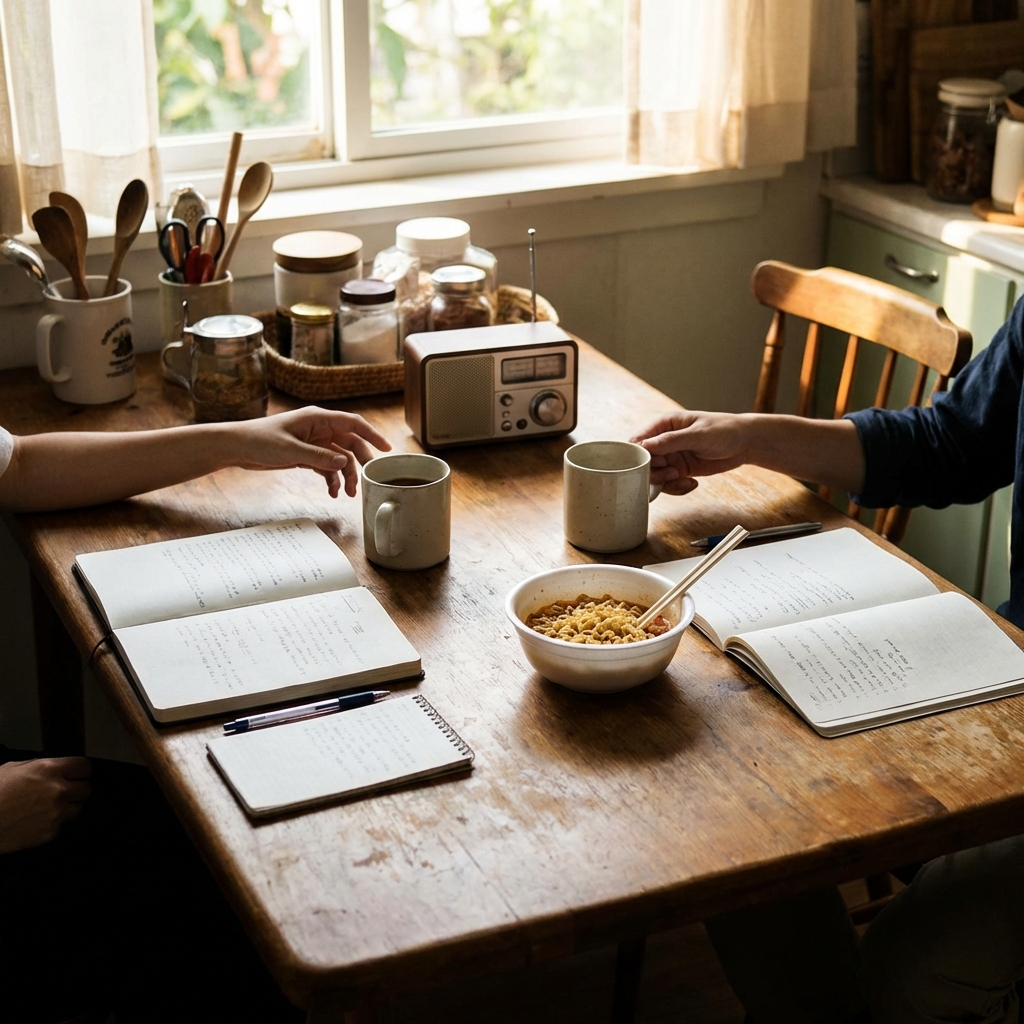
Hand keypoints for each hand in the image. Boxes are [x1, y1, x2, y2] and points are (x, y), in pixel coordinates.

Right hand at [0, 757, 91, 853]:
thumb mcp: (14, 768)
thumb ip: (41, 767)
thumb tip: (56, 769)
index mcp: (49, 769)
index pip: (84, 766)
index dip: (80, 771)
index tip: (76, 775)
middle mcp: (58, 790)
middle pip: (86, 789)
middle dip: (76, 790)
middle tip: (62, 792)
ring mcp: (56, 813)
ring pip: (78, 809)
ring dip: (68, 808)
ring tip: (48, 808)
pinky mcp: (51, 832)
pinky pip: (62, 826)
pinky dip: (54, 824)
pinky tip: (37, 821)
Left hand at [230, 408, 391, 497]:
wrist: (236, 447)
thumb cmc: (259, 440)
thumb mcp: (290, 450)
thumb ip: (319, 457)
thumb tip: (345, 463)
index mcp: (318, 418)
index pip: (353, 424)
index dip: (372, 435)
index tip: (387, 449)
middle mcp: (319, 428)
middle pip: (350, 443)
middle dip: (360, 463)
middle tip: (367, 480)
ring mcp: (314, 442)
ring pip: (340, 458)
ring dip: (346, 475)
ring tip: (347, 494)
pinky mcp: (306, 455)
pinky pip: (327, 467)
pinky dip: (332, 479)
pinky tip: (332, 492)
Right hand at [631, 411, 751, 494]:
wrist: (745, 443)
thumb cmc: (724, 430)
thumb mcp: (697, 435)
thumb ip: (671, 441)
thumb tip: (645, 446)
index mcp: (664, 425)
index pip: (638, 440)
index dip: (640, 455)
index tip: (656, 463)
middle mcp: (664, 441)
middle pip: (643, 462)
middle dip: (655, 472)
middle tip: (672, 474)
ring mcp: (671, 457)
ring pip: (655, 475)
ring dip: (666, 483)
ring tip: (683, 479)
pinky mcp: (680, 470)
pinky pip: (668, 484)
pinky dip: (676, 488)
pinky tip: (691, 484)